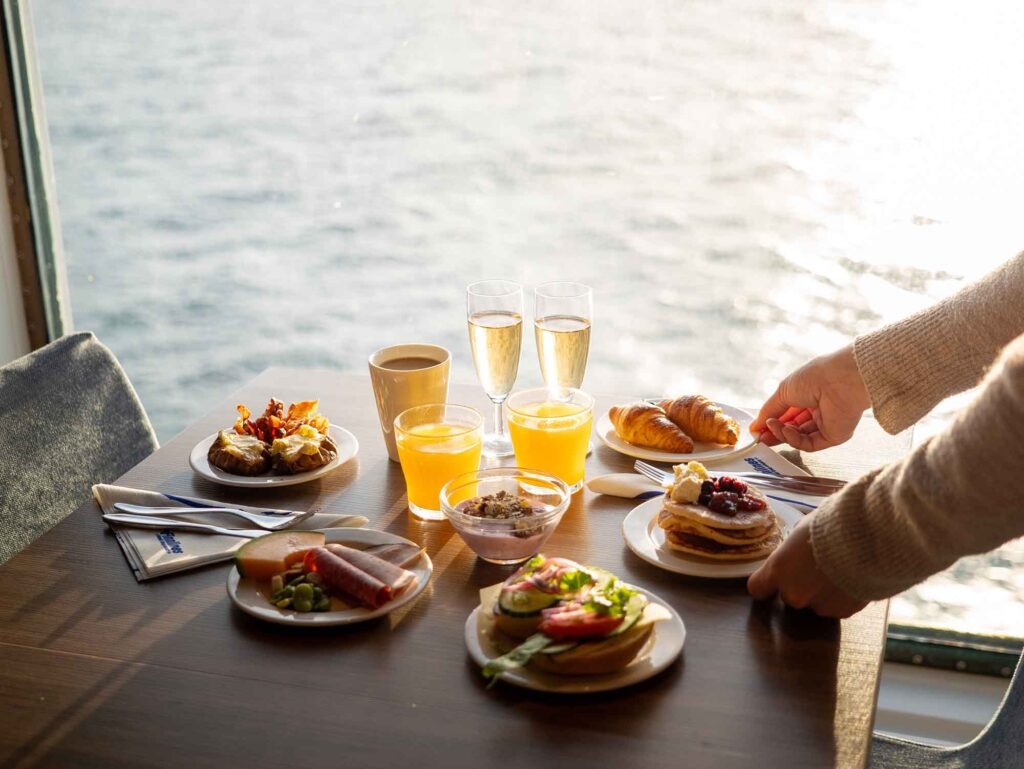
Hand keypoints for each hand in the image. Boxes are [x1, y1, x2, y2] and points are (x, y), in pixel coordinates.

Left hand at [747, 516, 866, 617]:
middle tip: (817, 567)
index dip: (765, 584)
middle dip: (800, 585)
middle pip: (789, 596)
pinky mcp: (843, 613)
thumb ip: (793, 549)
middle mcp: (794, 593)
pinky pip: (837, 607)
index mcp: (778, 570)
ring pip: (815, 603)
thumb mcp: (803, 530)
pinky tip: (853, 578)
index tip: (770, 580)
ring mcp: (819, 606)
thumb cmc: (833, 525)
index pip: (757, 588)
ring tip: (840, 570)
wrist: (872, 539)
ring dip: (822, 592)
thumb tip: (794, 551)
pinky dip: (842, 597)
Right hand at [750, 343, 870, 450]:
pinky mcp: (833, 436)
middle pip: (792, 428)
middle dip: (775, 432)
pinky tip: (784, 430)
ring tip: (771, 428)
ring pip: (798, 437)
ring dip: (782, 434)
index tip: (757, 428)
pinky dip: (793, 439)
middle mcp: (818, 410)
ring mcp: (826, 424)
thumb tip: (755, 426)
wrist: (839, 381)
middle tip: (760, 436)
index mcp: (808, 395)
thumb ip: (769, 411)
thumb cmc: (814, 377)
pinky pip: (809, 443)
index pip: (787, 413)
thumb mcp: (783, 392)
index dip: (772, 421)